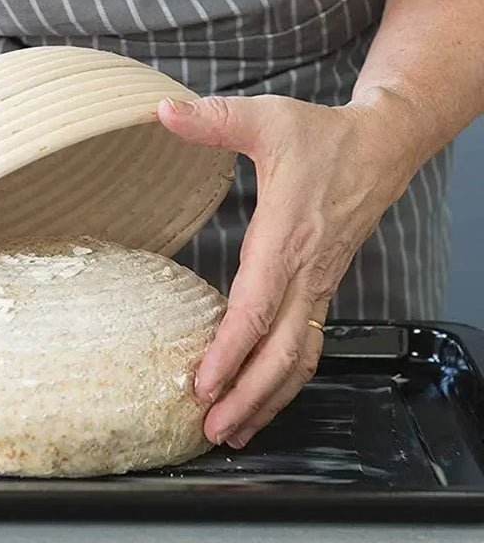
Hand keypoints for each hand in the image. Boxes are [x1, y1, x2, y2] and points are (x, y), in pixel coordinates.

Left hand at [158, 91, 418, 447]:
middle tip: (212, 429)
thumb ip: (213, 119)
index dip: (229, 351)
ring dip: (268, 398)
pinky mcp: (322, 287)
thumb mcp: (266, 118)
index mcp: (286, 237)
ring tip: (233, 431)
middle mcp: (306, 271)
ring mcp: (319, 284)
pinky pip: (307, 344)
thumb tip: (159, 110)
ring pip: (300, 357)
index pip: (256, 307)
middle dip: (248, 396)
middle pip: (282, 352)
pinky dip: (284, 378)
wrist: (382, 145)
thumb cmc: (322, 135)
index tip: (201, 384)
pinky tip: (262, 395)